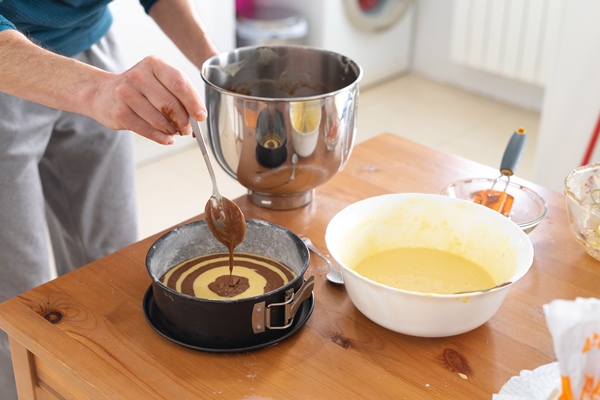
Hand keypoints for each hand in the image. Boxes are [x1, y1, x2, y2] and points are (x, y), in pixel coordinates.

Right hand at [90, 55, 205, 144]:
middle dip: (183, 121)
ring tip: (174, 131)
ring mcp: (126, 94)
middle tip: (187, 129)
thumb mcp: (159, 81)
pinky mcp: (120, 112)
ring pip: (160, 119)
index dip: (193, 102)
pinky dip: (161, 137)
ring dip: (172, 130)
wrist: (103, 93)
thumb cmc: (140, 89)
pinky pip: (147, 130)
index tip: (200, 116)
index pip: (179, 83)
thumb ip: (179, 94)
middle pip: (171, 104)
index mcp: (153, 64)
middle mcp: (138, 76)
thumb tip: (198, 116)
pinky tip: (167, 138)